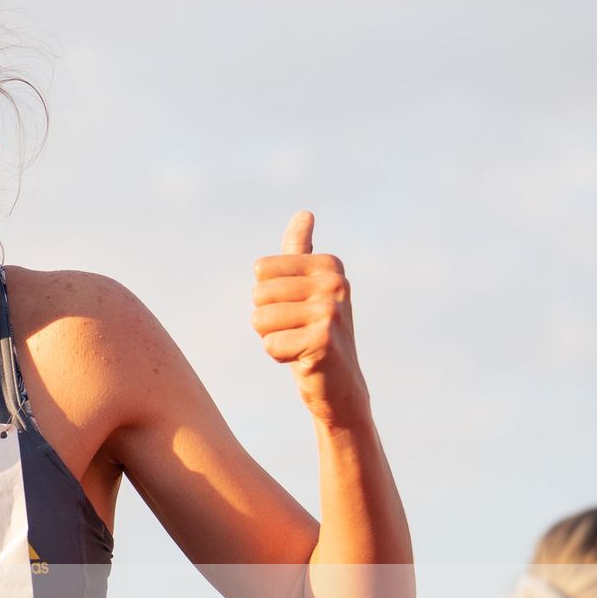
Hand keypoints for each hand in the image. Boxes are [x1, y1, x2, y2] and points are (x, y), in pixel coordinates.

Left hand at [251, 211, 368, 426]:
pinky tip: (304, 359)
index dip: (268, 295)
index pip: (261, 269)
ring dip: (272, 338)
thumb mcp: (308, 288)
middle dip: (267, 319)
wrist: (339, 384)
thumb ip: (301, 251)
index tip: (296, 308)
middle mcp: (335, 282)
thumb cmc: (314, 332)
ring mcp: (331, 311)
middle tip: (297, 330)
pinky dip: (280, 356)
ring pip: (260, 319)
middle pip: (257, 293)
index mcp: (329, 264)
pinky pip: (270, 344)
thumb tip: (304, 214)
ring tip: (299, 343)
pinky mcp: (324, 340)